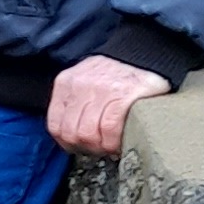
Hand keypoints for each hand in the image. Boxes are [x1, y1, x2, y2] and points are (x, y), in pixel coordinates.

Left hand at [46, 54, 170, 156]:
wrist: (149, 55)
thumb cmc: (117, 75)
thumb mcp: (85, 82)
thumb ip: (73, 104)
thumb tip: (69, 137)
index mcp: (66, 82)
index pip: (55, 126)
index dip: (69, 144)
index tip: (81, 147)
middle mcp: (80, 84)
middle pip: (71, 133)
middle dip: (86, 147)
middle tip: (100, 148)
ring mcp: (100, 89)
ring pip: (88, 134)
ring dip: (101, 147)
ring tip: (110, 145)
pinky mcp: (122, 95)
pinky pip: (108, 129)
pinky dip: (113, 142)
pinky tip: (119, 141)